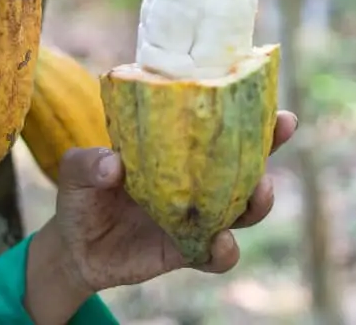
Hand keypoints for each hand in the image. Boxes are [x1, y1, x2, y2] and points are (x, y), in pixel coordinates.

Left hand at [24, 110, 298, 323]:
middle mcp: (197, 181)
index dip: (251, 113)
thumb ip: (87, 164)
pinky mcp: (188, 251)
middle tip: (281, 131)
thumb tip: (113, 163)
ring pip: (243, 209)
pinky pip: (217, 254)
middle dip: (270, 145)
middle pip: (246, 161)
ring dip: (257, 200)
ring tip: (258, 191)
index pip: (219, 127)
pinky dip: (224, 250)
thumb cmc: (83, 193)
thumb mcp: (75, 171)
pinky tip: (220, 242)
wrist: (76, 247)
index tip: (272, 100)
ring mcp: (197, 216)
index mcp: (177, 149)